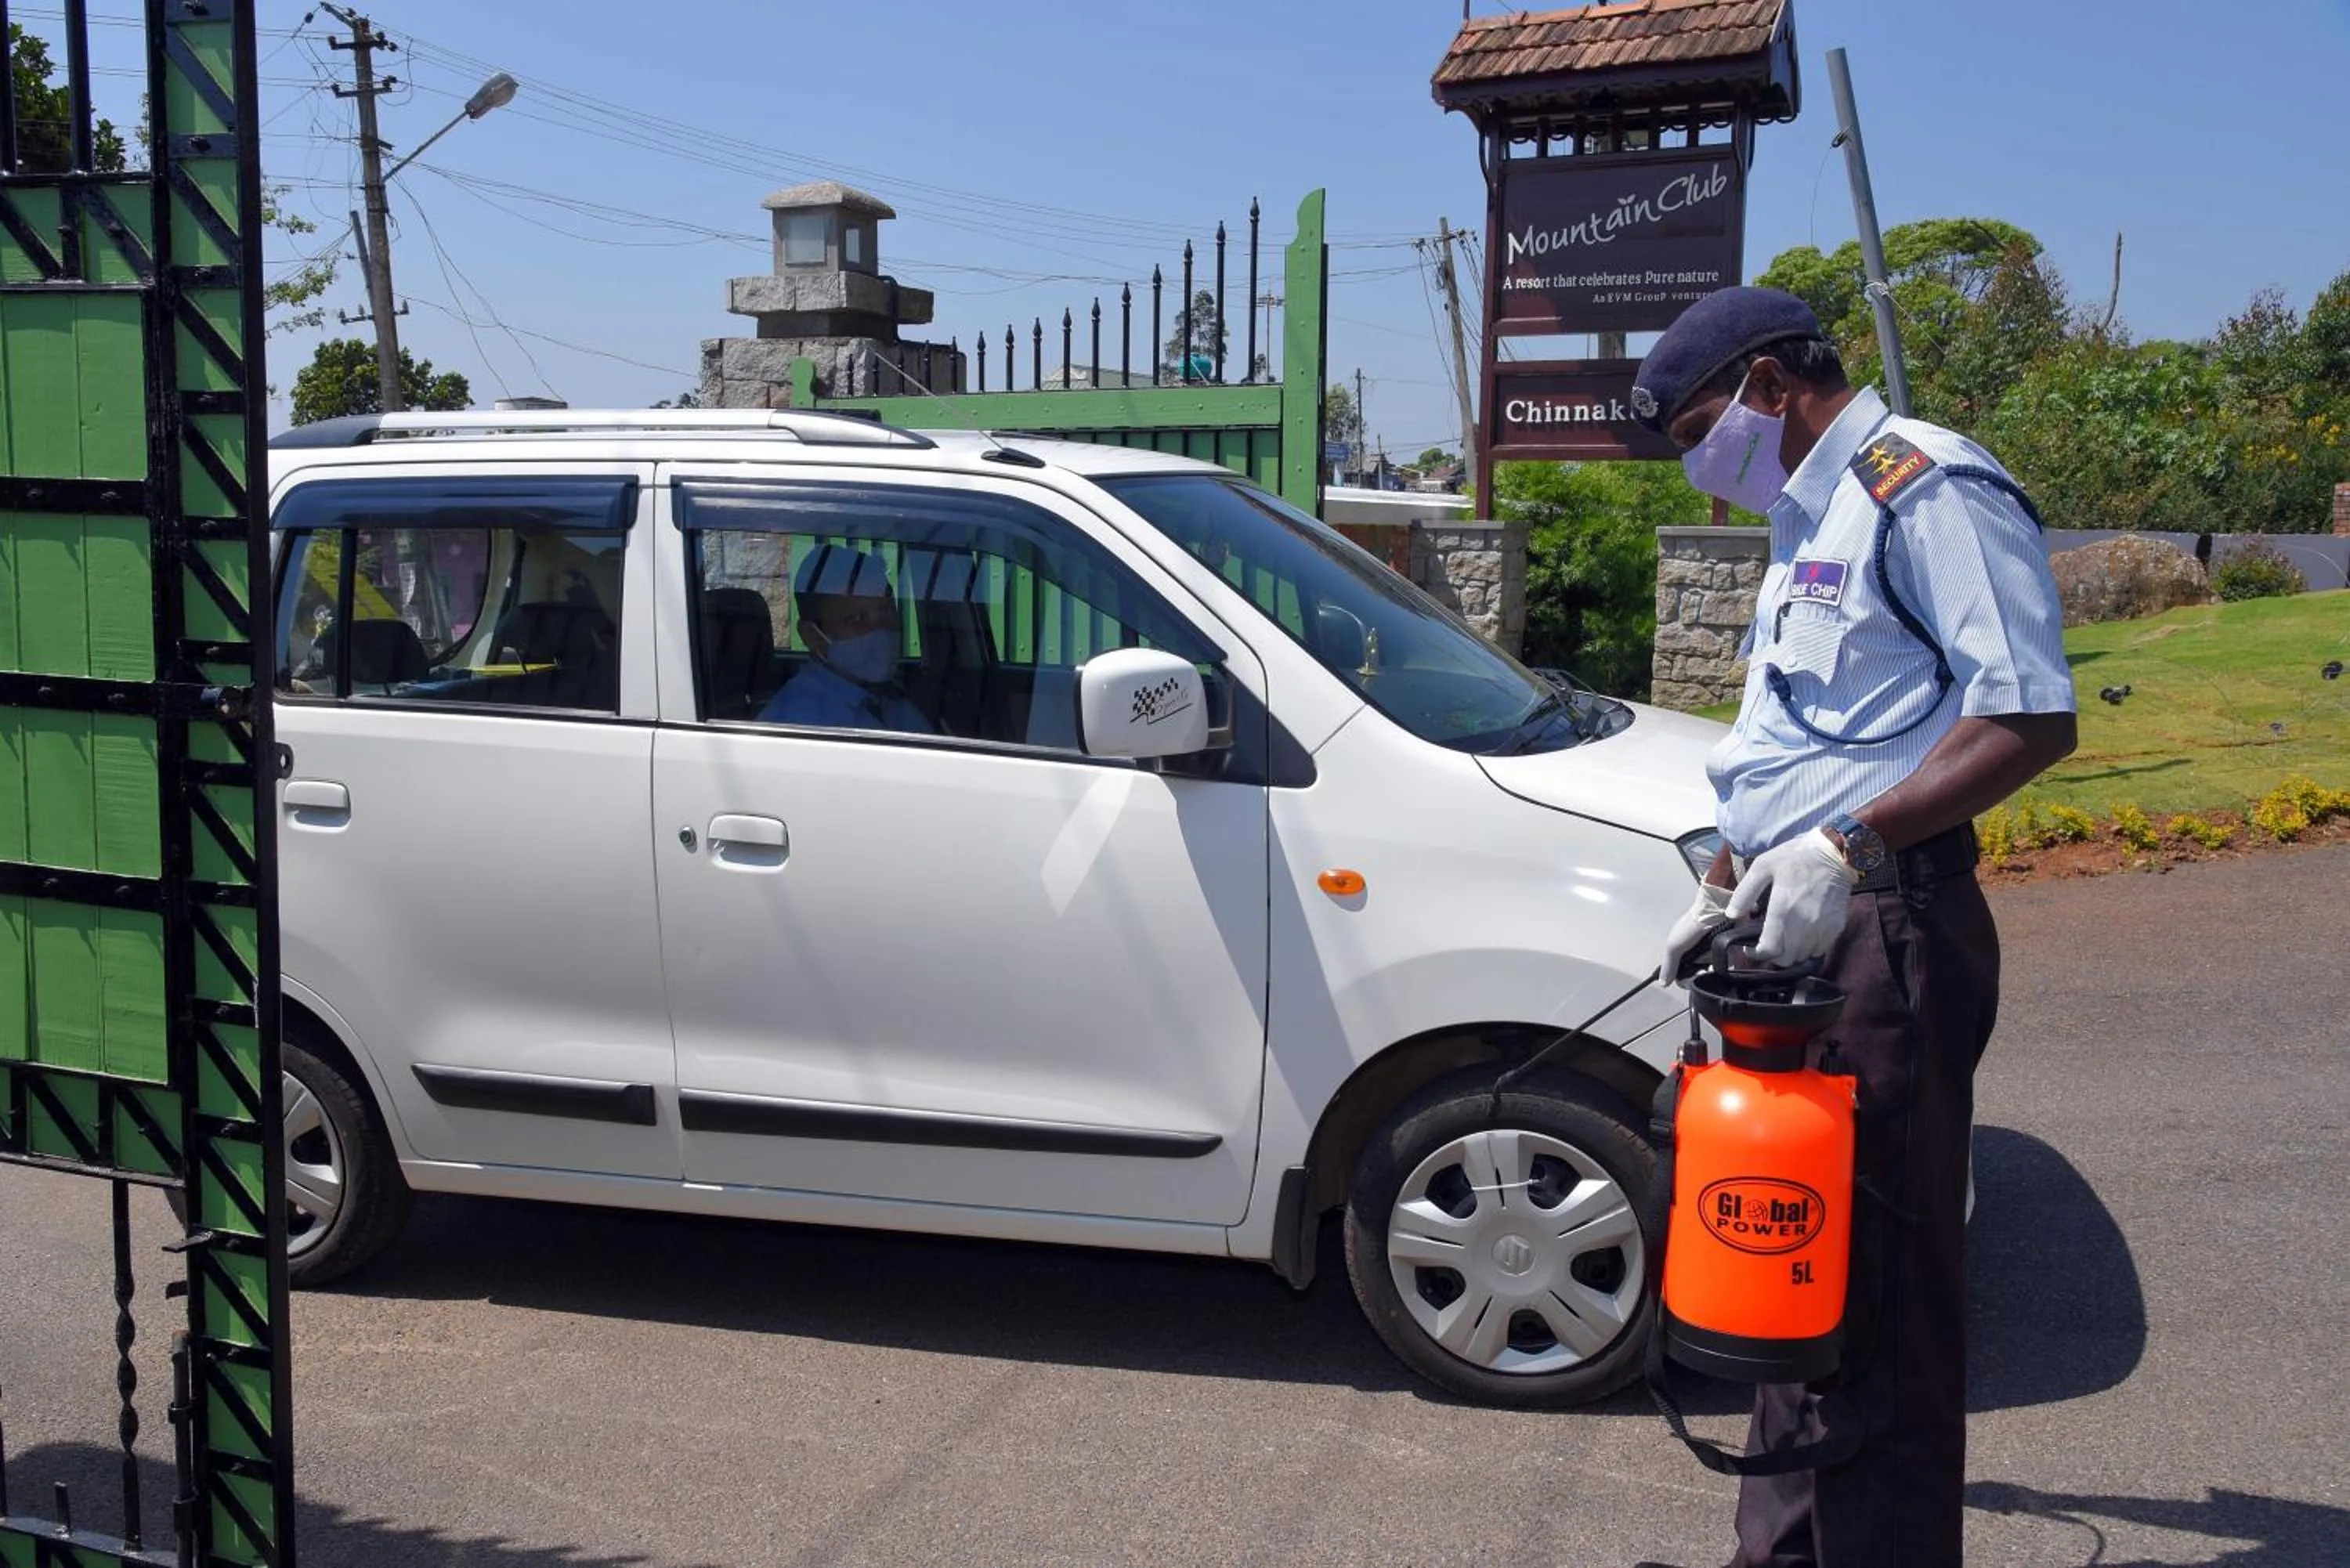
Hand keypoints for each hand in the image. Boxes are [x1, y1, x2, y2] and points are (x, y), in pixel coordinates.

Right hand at [1661, 880, 1734, 985]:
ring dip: (1714, 972)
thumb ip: (1669, 965)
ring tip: (1715, 966)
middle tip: (1704, 970)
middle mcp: (1698, 952)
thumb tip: (1663, 983)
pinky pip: (1729, 964)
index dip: (1686, 979)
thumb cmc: (1692, 924)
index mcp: (1683, 951)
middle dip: (1700, 975)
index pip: (1682, 974)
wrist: (1716, 909)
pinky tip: (1726, 965)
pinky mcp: (1729, 949)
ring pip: (1714, 971)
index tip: (1690, 977)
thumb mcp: (1674, 946)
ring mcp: (1713, 951)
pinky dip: (1728, 967)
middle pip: (1698, 974)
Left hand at [1725, 827, 1859, 965]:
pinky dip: (1810, 948)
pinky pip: (1821, 949)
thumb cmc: (1794, 857)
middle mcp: (1804, 923)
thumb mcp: (1762, 866)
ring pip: (1804, 957)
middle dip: (1774, 956)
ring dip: (1792, 954)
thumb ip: (1744, 893)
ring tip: (1785, 940)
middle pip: (1787, 959)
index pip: (1770, 949)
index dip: (1757, 954)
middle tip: (1769, 943)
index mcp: (1783, 908)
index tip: (1751, 949)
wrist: (1833, 852)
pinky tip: (1803, 936)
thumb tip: (1731, 915)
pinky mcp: (1836, 926)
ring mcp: (1823, 926)